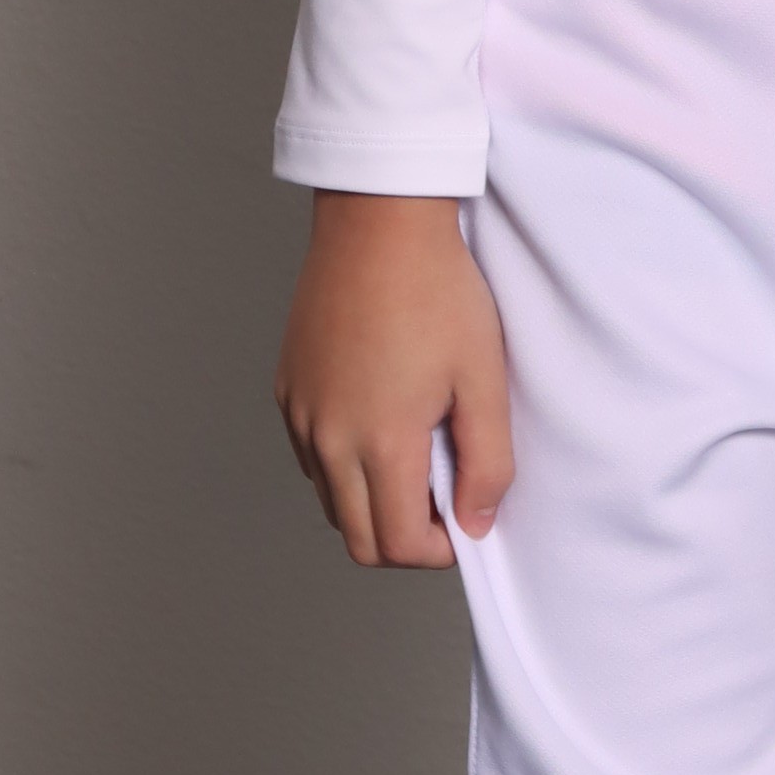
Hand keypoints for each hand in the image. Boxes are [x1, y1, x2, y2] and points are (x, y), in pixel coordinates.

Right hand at [276, 193, 514, 566]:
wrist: (379, 224)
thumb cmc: (438, 293)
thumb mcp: (484, 378)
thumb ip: (487, 461)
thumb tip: (475, 523)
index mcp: (379, 440)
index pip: (398, 544)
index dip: (438, 550)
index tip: (465, 518)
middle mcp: (327, 439)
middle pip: (358, 539)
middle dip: (406, 538)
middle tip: (446, 495)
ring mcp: (301, 416)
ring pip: (332, 501)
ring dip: (374, 502)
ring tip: (418, 452)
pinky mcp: (287, 392)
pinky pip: (312, 458)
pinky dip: (345, 466)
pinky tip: (382, 421)